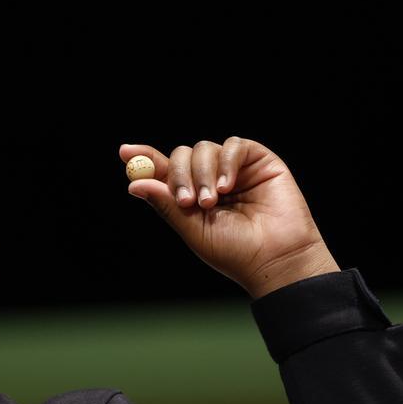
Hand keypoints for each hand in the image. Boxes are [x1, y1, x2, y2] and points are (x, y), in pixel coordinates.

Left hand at [120, 137, 340, 298]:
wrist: (276, 257)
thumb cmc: (236, 252)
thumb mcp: (193, 230)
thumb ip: (166, 204)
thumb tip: (134, 183)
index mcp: (192, 197)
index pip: (164, 171)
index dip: (145, 159)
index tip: (126, 153)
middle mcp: (211, 179)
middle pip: (182, 155)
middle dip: (178, 175)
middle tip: (187, 201)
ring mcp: (235, 168)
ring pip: (204, 149)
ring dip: (202, 173)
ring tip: (213, 202)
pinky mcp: (259, 160)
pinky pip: (234, 145)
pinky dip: (226, 162)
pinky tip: (229, 186)